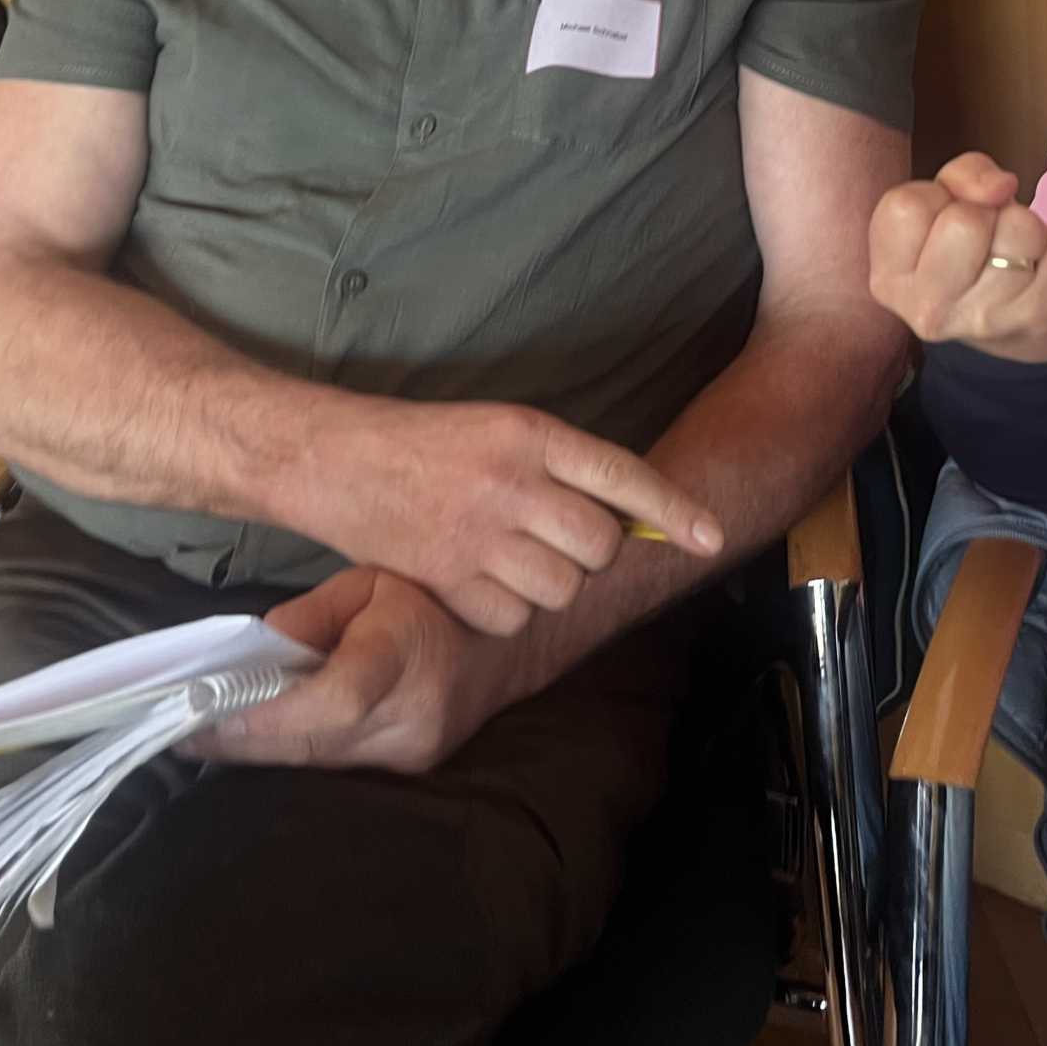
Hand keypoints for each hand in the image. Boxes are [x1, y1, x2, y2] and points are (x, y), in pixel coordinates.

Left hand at [186, 569, 521, 773]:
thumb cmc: (431, 597)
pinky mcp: (410, 768)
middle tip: (181, 733)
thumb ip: (310, 616)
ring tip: (204, 734)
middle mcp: (416, 712)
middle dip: (243, 741)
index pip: (337, 698)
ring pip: (320, 760)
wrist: (503, 643)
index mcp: (408, 651)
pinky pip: (337, 763)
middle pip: (315, 741)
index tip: (211, 715)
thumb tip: (254, 656)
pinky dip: (294, 750)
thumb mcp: (368, 581)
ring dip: (261, 750)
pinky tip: (256, 738)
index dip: (269, 714)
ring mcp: (416, 749)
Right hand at [295, 399, 722, 638]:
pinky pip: (513, 618)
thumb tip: (629, 515)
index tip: (711, 537)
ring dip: (552, 585)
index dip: (673, 511)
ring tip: (515, 559)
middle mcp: (509, 482)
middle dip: (593, 552)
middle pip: (599, 545)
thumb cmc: (426, 442)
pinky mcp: (445, 577)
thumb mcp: (499, 428)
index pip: (621, 475)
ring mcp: (477, 533)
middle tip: (558, 540)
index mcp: (529, 433)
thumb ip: (562, 464)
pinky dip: (506, 612)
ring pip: (562, 588)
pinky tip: (480, 582)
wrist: (335, 458)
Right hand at [868, 152, 1046, 363]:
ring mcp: (990, 320)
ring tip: (1014, 253)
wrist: (1013, 332)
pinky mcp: (1046, 316)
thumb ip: (959, 176)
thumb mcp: (940, 208)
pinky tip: (1042, 268)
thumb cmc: (968, 254)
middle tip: (985, 238)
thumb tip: (1000, 187)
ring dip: (1026, 226)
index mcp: (890, 280)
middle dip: (985, 212)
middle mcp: (931, 309)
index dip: (935, 196)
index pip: (906, 205)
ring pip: (1022, 227)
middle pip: (965, 220)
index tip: (942, 220)